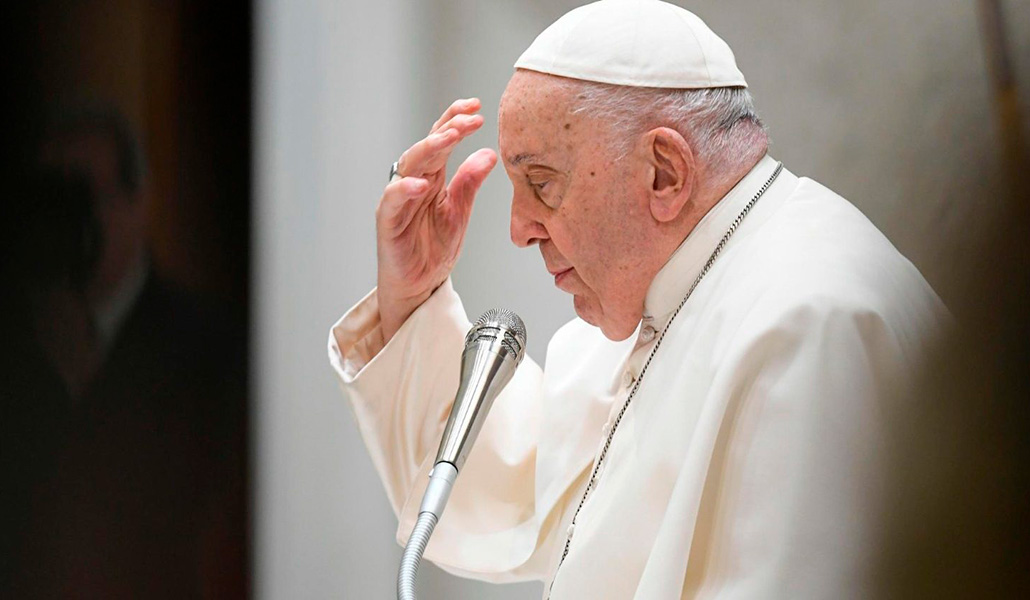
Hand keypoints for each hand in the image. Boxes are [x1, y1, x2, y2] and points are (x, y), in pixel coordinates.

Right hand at [376, 98, 497, 342]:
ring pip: (410, 166)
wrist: (420, 286)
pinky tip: (421, 184)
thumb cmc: (433, 249)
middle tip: (469, 118)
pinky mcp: (388, 222)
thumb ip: (470, 182)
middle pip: (427, 146)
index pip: (442, 140)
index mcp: (432, 177)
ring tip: (449, 138)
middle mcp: (413, 182)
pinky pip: (392, 200)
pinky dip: (405, 190)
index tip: (477, 107)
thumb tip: (489, 153)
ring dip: (428, 149)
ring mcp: (398, 200)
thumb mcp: (460, 211)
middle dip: (447, 128)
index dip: (456, 120)